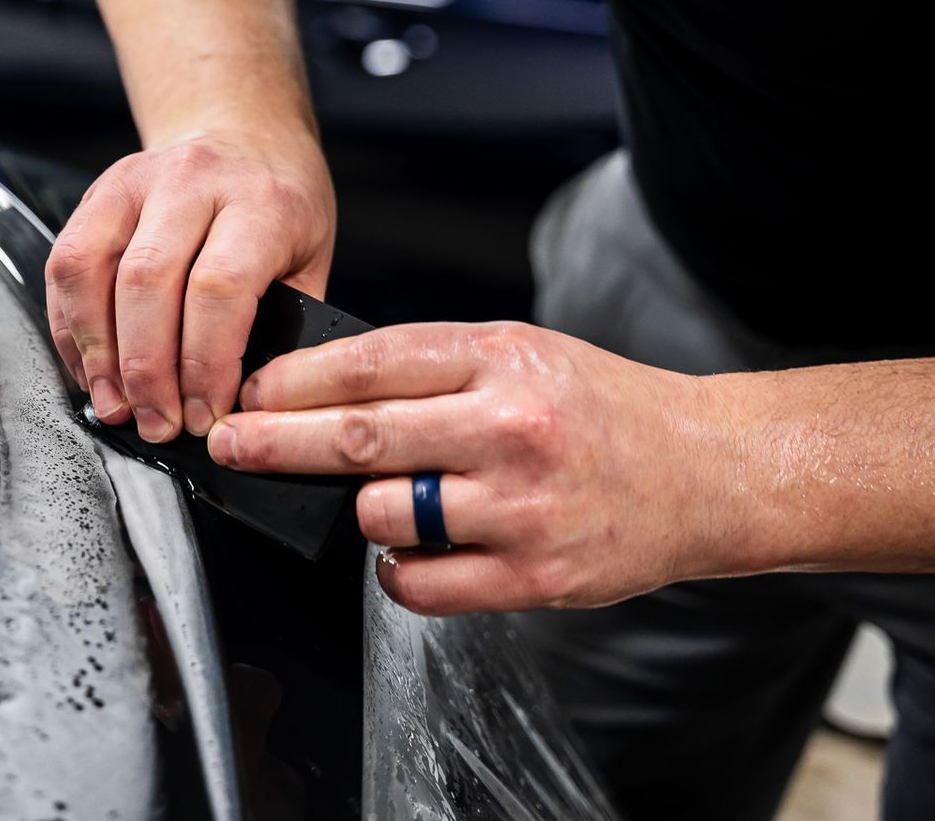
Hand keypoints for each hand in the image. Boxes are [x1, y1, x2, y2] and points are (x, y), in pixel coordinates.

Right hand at [45, 129, 334, 442]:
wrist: (245, 134)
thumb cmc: (281, 206)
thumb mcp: (310, 260)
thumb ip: (282, 327)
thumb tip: (246, 406)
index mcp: (258, 202)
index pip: (217, 288)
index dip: (203, 363)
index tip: (203, 414)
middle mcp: (192, 182)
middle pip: (146, 283)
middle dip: (145, 370)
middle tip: (155, 423)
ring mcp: (135, 182)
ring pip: (90, 270)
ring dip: (97, 352)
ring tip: (116, 405)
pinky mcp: (96, 194)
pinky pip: (64, 265)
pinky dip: (71, 327)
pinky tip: (92, 368)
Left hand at [206, 322, 760, 614]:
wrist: (708, 471)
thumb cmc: (599, 408)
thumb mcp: (520, 351)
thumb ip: (429, 366)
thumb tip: (313, 387)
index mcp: (502, 358)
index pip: (369, 364)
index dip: (292, 382)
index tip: (247, 392)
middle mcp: (510, 428)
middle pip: (358, 439)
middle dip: (274, 444)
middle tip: (226, 444)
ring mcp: (523, 507)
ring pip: (383, 515)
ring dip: (358, 510)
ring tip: (376, 500)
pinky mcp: (537, 576)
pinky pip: (421, 583)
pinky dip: (398, 571)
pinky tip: (411, 550)